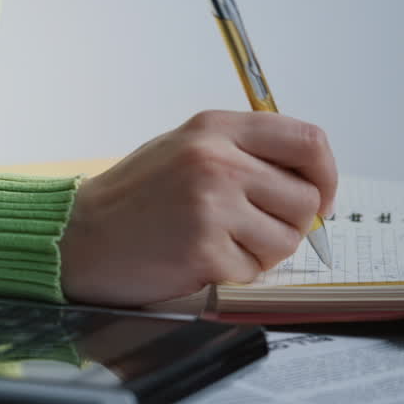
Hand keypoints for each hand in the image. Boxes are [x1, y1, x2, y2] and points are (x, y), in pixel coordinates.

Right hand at [58, 110, 336, 306]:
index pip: (308, 141)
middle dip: (289, 224)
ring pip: (286, 240)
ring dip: (261, 252)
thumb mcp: (185, 149)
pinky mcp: (204, 250)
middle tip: (253, 231)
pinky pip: (252, 271)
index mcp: (216, 128)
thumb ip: (243, 153)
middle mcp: (218, 160)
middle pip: (305, 199)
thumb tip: (307, 179)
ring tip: (218, 243)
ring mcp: (212, 205)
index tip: (318, 199)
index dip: (326, 175)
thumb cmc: (133, 198)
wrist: (78, 236)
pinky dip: (232, 274)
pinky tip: (197, 260)